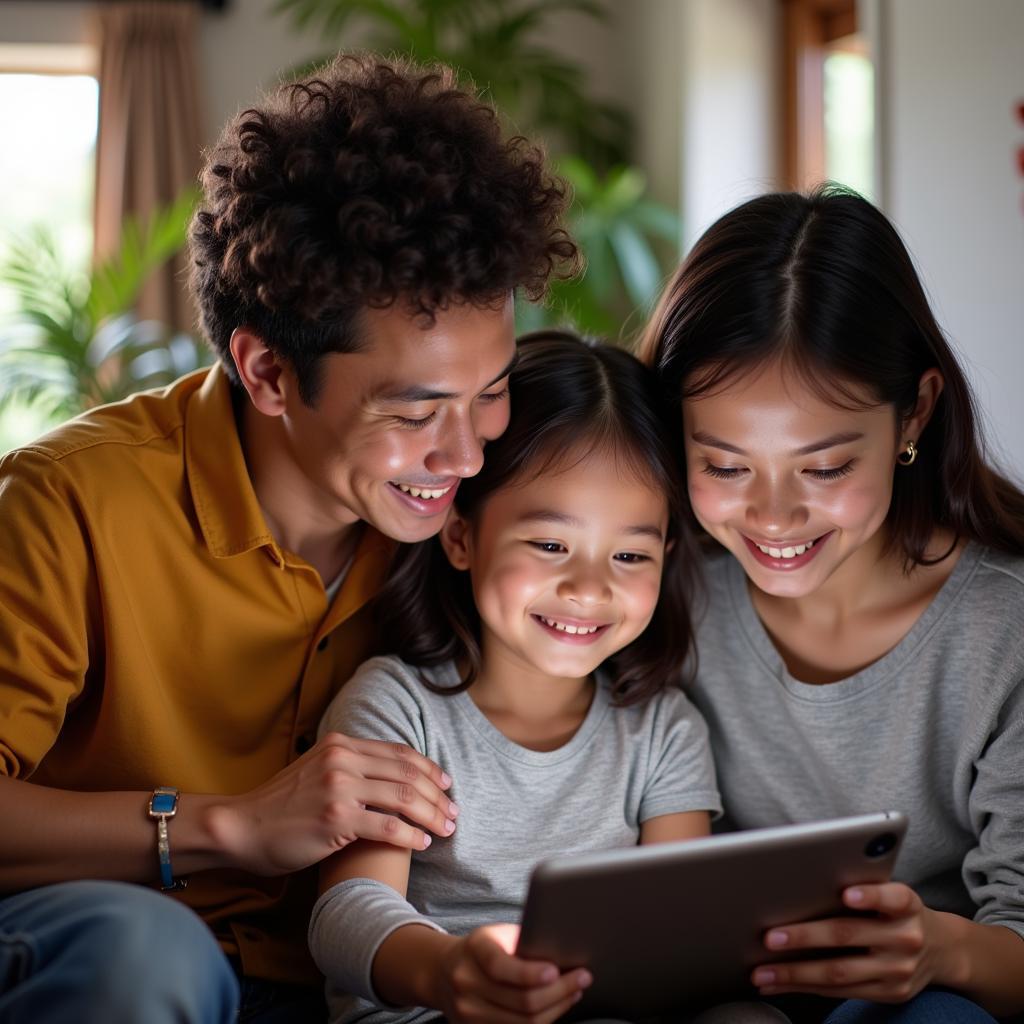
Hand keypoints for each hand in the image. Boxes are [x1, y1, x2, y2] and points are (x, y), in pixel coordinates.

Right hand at [204, 731, 458, 875]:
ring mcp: (339, 788)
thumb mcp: (316, 770)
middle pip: (406, 773)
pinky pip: (388, 826)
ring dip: (431, 814)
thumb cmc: (280, 807)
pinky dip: (411, 835)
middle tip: (453, 811)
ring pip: (403, 797)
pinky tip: (423, 842)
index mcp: (340, 744)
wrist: (241, 827)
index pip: (397, 752)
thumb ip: (348, 766)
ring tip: (446, 827)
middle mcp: (342, 760)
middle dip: (436, 793)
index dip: (427, 768)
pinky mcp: (336, 818)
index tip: (445, 784)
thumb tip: (389, 775)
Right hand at [436, 924, 591, 1023]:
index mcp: (474, 949)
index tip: (556, 970)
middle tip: (583, 978)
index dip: (530, 973)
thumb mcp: (498, 934)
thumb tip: (565, 951)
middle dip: (559, 991)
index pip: (501, 966)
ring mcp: (468, 1012)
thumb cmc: (484, 948)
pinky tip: (556, 1007)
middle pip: (520, 1001)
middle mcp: (467, 982)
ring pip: (523, 1023)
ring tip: (574, 992)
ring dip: (556, 1008)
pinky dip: (543, 1021)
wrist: (445, 971)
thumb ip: (524, 942)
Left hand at [752, 883, 950, 1002]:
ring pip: (839, 972)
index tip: (846, 894)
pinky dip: (805, 987)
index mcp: (906, 905)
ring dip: (795, 973)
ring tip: (762, 972)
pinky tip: (779, 984)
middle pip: (848, 935)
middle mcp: (905, 937)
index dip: (870, 895)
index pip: (892, 897)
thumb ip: (862, 889)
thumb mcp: (893, 893)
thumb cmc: (898, 911)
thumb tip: (802, 887)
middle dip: (804, 938)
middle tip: (769, 938)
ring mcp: (898, 970)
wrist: (943, 949)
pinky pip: (840, 992)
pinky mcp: (889, 994)